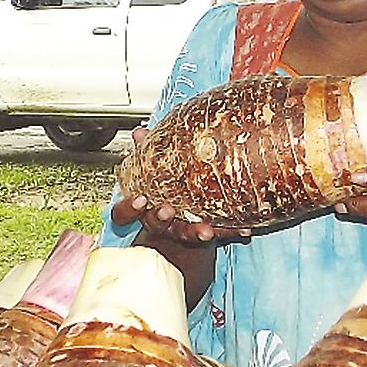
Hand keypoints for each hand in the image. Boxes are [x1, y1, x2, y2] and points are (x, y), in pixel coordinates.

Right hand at [110, 125, 249, 244]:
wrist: (182, 222)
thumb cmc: (165, 190)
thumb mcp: (154, 171)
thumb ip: (147, 153)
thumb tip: (139, 132)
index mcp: (144, 207)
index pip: (124, 213)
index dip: (129, 208)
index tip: (141, 199)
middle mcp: (158, 222)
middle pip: (155, 224)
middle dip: (161, 218)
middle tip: (168, 211)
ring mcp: (180, 231)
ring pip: (184, 234)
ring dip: (195, 232)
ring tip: (206, 230)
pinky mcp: (202, 234)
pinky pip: (215, 234)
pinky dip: (229, 231)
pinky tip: (243, 230)